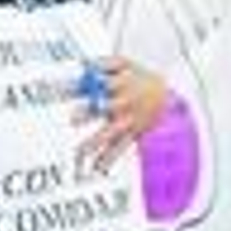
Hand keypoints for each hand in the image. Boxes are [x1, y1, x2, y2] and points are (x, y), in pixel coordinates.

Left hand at [77, 57, 167, 171]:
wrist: (167, 95)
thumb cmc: (140, 77)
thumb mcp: (125, 63)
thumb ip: (104, 63)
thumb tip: (84, 66)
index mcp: (121, 83)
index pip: (98, 83)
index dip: (82, 86)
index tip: (63, 90)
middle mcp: (124, 103)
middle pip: (105, 108)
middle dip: (89, 113)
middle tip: (73, 119)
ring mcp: (128, 120)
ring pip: (110, 132)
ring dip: (95, 142)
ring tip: (79, 152)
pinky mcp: (132, 133)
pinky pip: (120, 147)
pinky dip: (109, 158)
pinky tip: (97, 168)